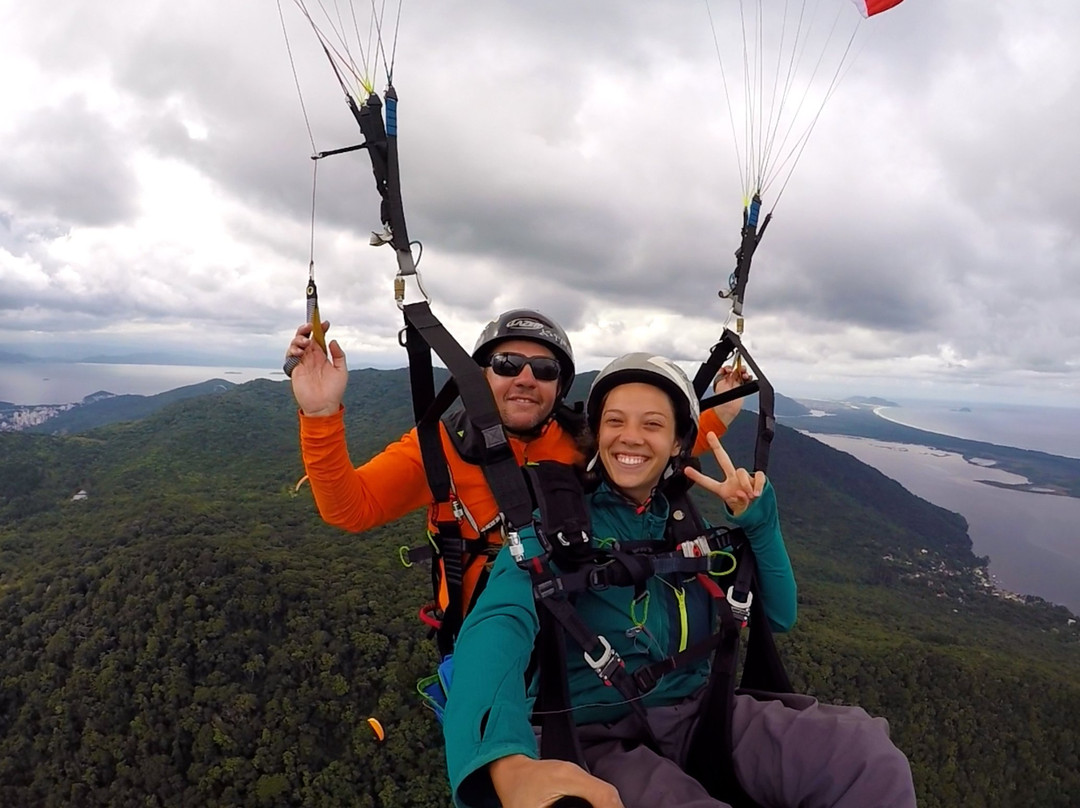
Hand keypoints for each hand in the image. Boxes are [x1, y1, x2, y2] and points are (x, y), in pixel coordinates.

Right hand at [285, 321, 347, 416]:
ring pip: (296, 344)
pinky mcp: (294, 369)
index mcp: (322, 356)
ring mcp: (303, 362)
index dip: (321, 329)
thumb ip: (338, 355)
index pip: (319, 338)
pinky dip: (293, 350)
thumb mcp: (341, 371)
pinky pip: (290, 355)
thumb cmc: (334, 391)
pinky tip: (300, 352)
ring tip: (305, 342)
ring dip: (298, 339)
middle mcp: (311, 357)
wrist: (323, 406)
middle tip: (310, 326)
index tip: (325, 323)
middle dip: (305, 329)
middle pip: (305, 337)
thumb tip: (332, 340)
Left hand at [489, 755, 623, 807]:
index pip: (604, 795)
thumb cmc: (515, 789)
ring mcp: (577, 772)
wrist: (508, 768)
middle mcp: (575, 772)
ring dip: (610, 806)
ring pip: (606, 792)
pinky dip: (603, 803)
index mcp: (567, 778)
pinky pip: (598, 791)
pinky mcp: (575, 777)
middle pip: (609, 794)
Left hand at [683, 431, 764, 516]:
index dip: (697, 477)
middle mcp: (733, 480)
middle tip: (710, 435)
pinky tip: (756, 493)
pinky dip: (758, 485)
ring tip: (750, 496)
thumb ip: (739, 502)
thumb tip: (741, 492)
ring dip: (745, 484)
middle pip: (724, 460)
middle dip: (717, 447)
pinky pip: (758, 476)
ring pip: (741, 471)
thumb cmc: (746, 510)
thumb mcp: (738, 510)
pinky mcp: (757, 478)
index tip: (686, 470)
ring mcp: (744, 478)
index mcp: (724, 489)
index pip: (708, 482)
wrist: (759, 513)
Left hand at [710, 365, 752, 426]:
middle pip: (737, 371)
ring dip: (744, 373)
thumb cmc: (721, 398)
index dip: (730, 367)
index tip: (731, 368)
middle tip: (740, 369)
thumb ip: (721, 374)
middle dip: (739, 368)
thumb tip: (723, 368)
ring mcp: (737, 385)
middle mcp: (730, 381)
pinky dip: (749, 378)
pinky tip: (747, 378)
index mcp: (723, 379)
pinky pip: (748, 381)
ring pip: (743, 375)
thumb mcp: (718, 382)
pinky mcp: (743, 389)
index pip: (728, 369)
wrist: (728, 408)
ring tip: (744, 374)